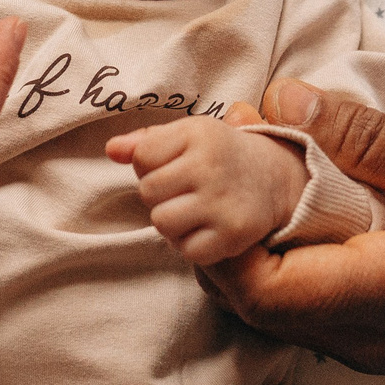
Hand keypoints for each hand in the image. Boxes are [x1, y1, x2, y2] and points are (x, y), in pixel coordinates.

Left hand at [108, 117, 308, 266]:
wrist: (273, 178)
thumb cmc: (217, 155)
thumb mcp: (185, 135)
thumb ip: (145, 141)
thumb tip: (111, 149)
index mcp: (197, 133)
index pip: (141, 157)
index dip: (150, 165)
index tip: (174, 165)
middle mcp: (211, 166)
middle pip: (148, 192)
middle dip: (159, 194)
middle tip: (184, 189)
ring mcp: (223, 203)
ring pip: (162, 222)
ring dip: (171, 220)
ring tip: (192, 209)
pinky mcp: (233, 235)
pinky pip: (186, 250)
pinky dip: (190, 244)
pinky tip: (205, 228)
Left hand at [196, 80, 384, 384]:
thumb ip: (376, 140)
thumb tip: (285, 103)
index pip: (256, 282)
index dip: (214, 223)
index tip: (219, 152)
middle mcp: (364, 334)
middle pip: (244, 296)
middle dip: (215, 222)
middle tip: (226, 144)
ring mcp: (369, 347)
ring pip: (268, 304)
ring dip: (245, 236)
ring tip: (257, 159)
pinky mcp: (379, 343)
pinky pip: (302, 305)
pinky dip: (280, 253)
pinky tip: (299, 197)